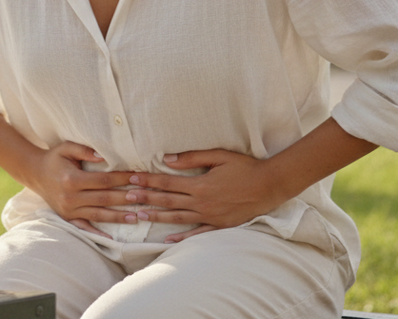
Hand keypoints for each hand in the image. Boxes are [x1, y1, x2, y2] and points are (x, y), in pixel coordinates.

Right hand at [23, 142, 136, 237]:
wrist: (35, 174)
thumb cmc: (54, 158)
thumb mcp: (66, 148)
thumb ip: (84, 150)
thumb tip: (103, 156)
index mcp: (72, 179)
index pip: (104, 180)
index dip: (122, 179)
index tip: (138, 178)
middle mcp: (70, 197)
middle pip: (104, 199)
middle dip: (125, 198)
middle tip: (144, 197)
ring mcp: (68, 210)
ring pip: (98, 215)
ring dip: (118, 217)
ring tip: (136, 217)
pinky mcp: (67, 218)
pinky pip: (84, 228)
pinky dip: (98, 234)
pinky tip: (112, 239)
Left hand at [123, 149, 284, 242]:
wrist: (270, 185)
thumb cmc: (246, 167)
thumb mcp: (220, 156)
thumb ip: (193, 158)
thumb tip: (168, 159)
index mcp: (200, 185)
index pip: (167, 182)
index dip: (148, 180)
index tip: (132, 179)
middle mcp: (202, 202)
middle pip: (168, 201)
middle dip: (146, 199)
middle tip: (126, 198)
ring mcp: (210, 216)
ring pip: (177, 218)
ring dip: (157, 217)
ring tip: (138, 217)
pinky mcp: (219, 225)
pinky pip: (197, 233)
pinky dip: (182, 237)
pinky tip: (168, 240)